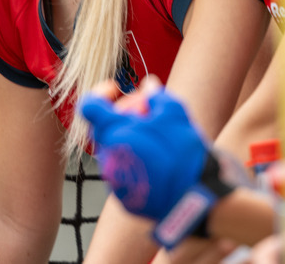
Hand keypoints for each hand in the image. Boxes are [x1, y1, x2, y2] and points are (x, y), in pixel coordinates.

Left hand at [79, 81, 212, 222]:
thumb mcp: (175, 113)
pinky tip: (156, 160)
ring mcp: (114, 179)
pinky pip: (123, 172)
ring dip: (128, 139)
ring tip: (153, 139)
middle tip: (143, 113)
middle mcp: (108, 156)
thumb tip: (149, 85)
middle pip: (102, 128)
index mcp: (115, 132)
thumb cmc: (185, 153)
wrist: (196, 200)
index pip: (89, 105)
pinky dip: (134, 161)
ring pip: (113, 150)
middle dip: (119, 116)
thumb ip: (156, 95)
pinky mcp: (123, 196)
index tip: (117, 89)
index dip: (100, 93)